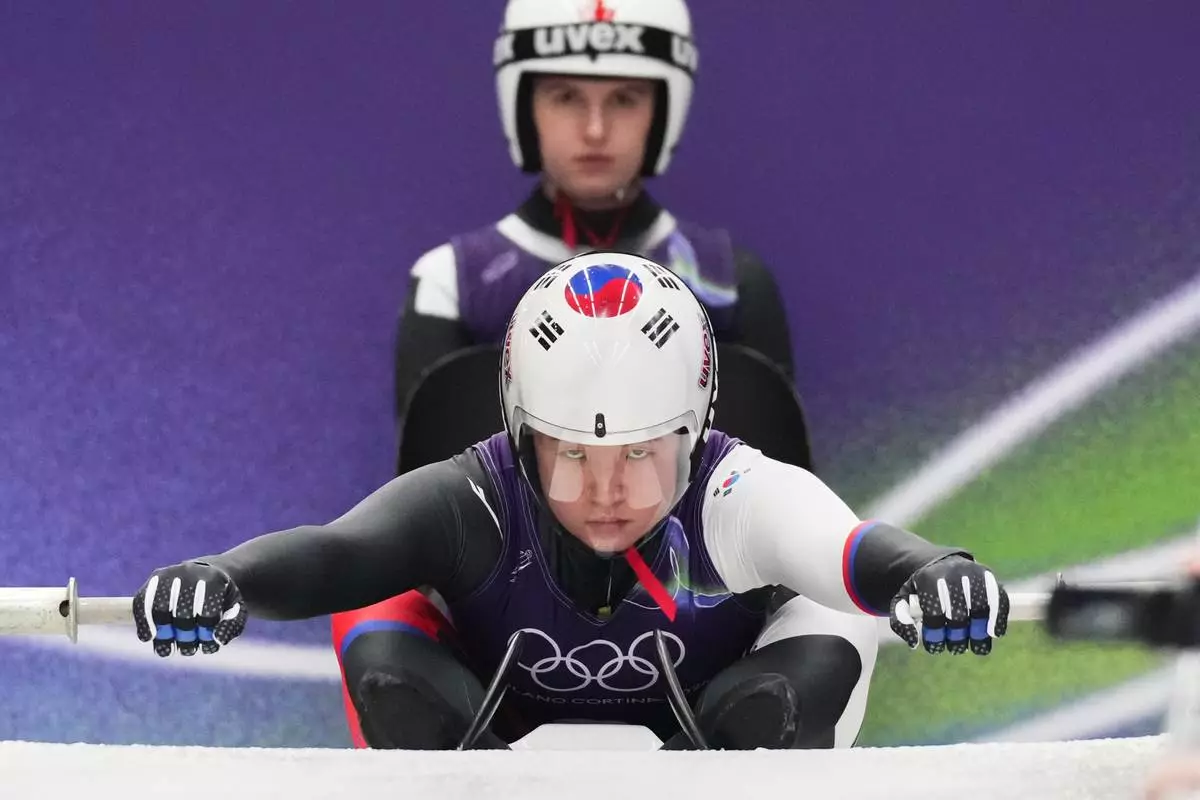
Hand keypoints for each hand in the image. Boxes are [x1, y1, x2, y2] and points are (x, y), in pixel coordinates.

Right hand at [132, 561, 246, 656]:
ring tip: (167, 649)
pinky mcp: (153, 581)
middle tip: (189, 647)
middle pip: (182, 612)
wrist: (208, 573)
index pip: (207, 611)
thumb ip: (231, 625)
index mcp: (214, 580)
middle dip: (185, 635)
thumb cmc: (222, 598)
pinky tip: (148, 637)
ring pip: (159, 607)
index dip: (205, 631)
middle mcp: (190, 573)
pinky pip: (142, 602)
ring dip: (162, 633)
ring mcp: (169, 575)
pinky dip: (143, 622)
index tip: (206, 639)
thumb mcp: (236, 610)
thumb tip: (217, 640)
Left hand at [889, 555, 1008, 654]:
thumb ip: (901, 619)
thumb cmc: (922, 588)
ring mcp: (975, 574)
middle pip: (959, 612)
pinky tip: (994, 634)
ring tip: (975, 647)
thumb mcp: (904, 598)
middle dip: (956, 635)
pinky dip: (999, 619)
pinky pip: (1000, 600)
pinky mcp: (991, 579)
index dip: (935, 631)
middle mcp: (954, 573)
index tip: (933, 645)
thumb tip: (913, 641)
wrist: (940, 563)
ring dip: (980, 632)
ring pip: (981, 608)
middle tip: (954, 648)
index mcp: (929, 577)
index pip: (934, 609)